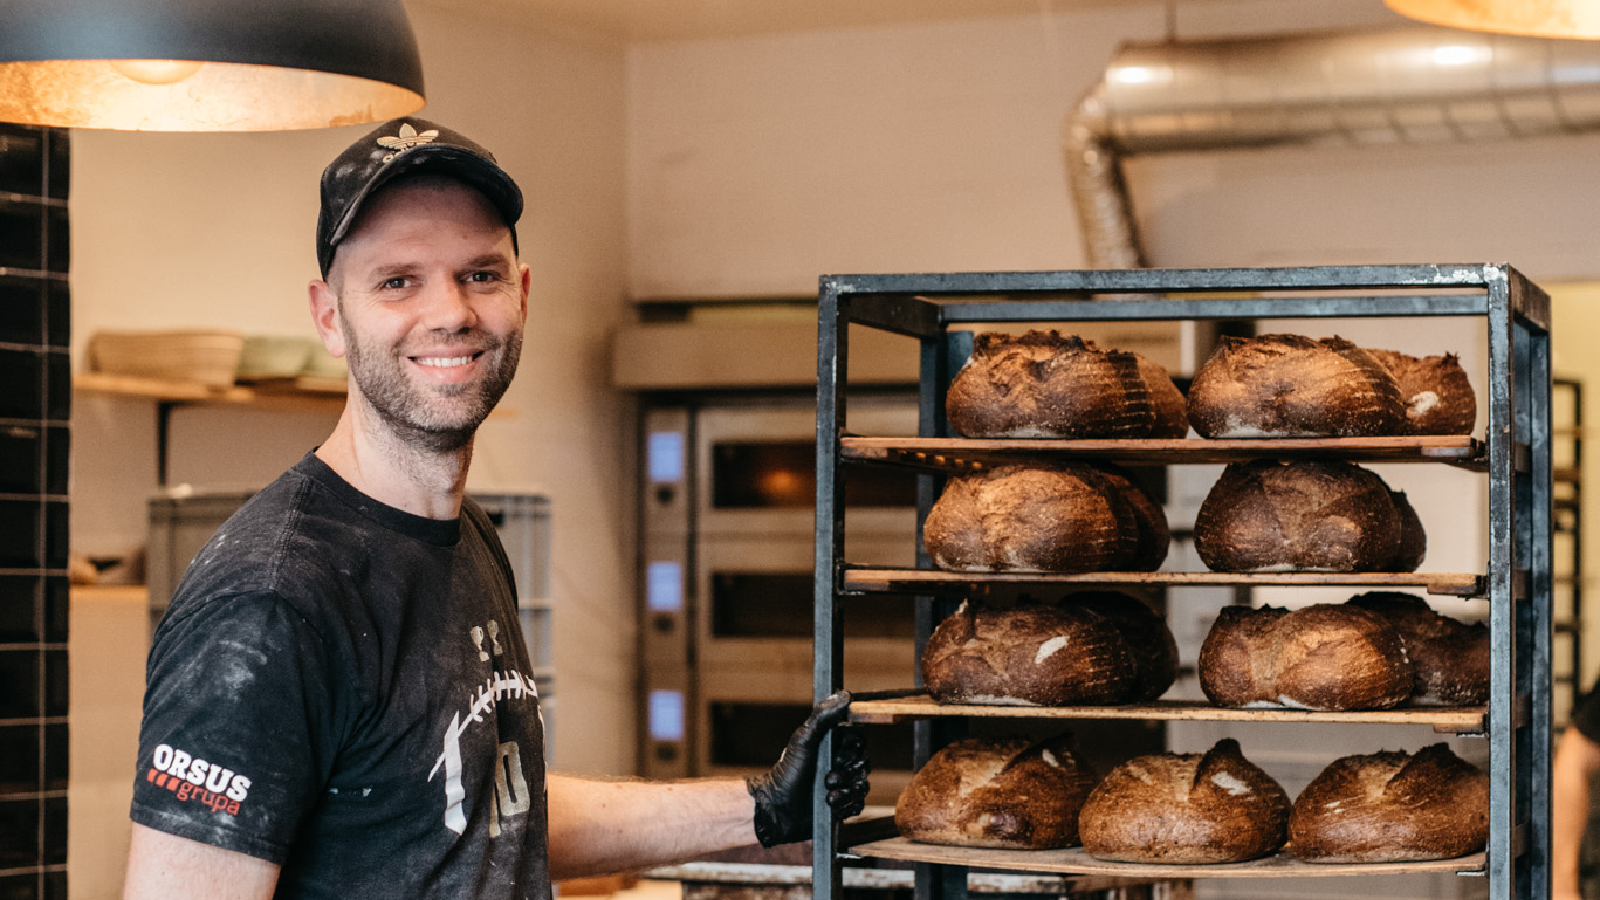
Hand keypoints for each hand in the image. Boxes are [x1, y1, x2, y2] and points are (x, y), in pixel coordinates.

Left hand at [745, 691, 870, 847]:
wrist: (778, 808)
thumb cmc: (787, 772)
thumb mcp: (803, 739)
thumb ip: (822, 716)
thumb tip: (844, 695)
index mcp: (832, 746)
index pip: (859, 742)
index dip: (853, 749)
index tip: (838, 754)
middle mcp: (839, 764)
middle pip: (864, 765)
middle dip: (847, 773)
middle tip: (828, 777)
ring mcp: (842, 786)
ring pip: (862, 786)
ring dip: (846, 791)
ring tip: (828, 792)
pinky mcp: (842, 806)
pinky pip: (858, 804)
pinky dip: (846, 805)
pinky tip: (831, 803)